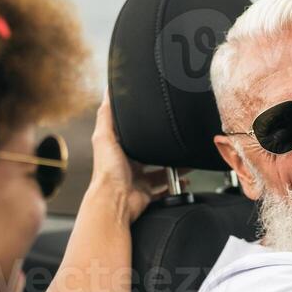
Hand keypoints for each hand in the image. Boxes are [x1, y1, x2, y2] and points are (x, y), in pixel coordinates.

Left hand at [89, 93, 181, 222]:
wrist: (114, 201)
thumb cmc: (107, 172)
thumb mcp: (104, 136)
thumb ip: (106, 114)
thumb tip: (108, 91)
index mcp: (118, 150)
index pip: (132, 135)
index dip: (143, 128)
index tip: (157, 120)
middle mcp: (128, 165)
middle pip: (149, 153)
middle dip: (163, 148)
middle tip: (176, 140)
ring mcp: (138, 180)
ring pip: (161, 171)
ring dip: (175, 166)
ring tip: (187, 158)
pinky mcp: (148, 194)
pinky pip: (165, 189)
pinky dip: (176, 185)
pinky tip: (185, 179)